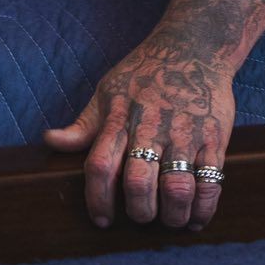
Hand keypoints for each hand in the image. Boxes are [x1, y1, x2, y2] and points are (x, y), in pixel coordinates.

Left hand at [43, 32, 234, 231]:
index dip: (97, 199)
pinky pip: (211, 180)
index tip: (102, 220)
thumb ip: (83, 124)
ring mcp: (185, 133)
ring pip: (177, 186)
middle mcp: (152, 127)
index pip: (100, 166)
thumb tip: (50, 141)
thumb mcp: (109, 91)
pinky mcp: (214, 136)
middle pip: (139, 182)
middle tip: (141, 217)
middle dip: (139, 211)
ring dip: (173, 214)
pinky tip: (197, 218)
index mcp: (120, 118)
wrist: (195, 45)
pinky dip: (204, 207)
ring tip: (170, 220)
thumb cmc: (146, 72)